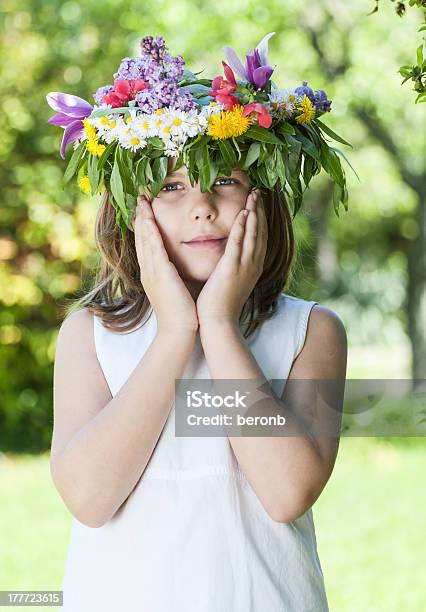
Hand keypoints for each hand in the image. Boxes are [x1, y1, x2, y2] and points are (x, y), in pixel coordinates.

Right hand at [132, 195, 198, 332]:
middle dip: (140, 217)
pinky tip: (149, 218)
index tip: (144, 210)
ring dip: (143, 218)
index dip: (144, 226)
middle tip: (139, 198)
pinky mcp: (159, 273)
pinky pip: (153, 247)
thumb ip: (176, 274)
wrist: (179, 330)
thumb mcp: (176, 288)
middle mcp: (148, 270)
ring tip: (142, 201)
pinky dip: (151, 231)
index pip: (146, 244)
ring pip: (144, 239)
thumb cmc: (182, 312)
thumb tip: (182, 265)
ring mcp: (151, 271)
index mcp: (152, 273)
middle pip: (141, 238)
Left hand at [196, 189, 267, 327]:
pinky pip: (238, 244)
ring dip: (255, 213)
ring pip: (253, 234)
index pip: (260, 237)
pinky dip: (243, 228)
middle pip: (261, 232)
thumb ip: (233, 265)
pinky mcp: (232, 269)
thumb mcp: (232, 280)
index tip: (259, 203)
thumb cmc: (220, 303)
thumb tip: (231, 256)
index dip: (261, 218)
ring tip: (255, 195)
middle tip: (260, 192)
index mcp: (253, 266)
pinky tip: (244, 214)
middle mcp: (253, 264)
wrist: (218, 322)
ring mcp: (244, 266)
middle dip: (261, 210)